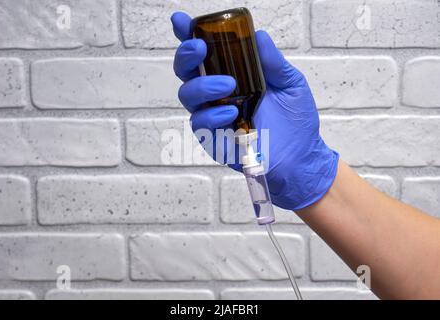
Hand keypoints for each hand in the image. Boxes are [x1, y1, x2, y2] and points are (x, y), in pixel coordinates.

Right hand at [171, 12, 338, 209]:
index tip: (180, 21)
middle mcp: (217, 94)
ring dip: (202, 86)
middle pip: (186, 71)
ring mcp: (212, 116)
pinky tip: (231, 113)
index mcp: (232, 75)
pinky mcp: (213, 139)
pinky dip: (212, 115)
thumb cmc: (295, 121)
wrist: (300, 157)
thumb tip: (258, 35)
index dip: (188, 36)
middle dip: (186, 56)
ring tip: (228, 86)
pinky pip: (200, 124)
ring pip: (187, 95)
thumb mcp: (290, 84)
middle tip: (200, 49)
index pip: (205, 54)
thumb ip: (272, 62)